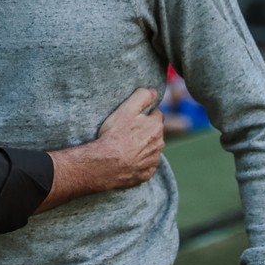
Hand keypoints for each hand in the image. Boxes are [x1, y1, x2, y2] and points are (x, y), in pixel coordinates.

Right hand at [36, 87, 163, 211]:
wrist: (105, 164)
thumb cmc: (114, 135)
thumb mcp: (126, 109)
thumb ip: (142, 96)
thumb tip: (153, 90)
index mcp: (156, 126)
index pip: (156, 114)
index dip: (144, 114)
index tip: (132, 117)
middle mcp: (159, 144)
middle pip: (155, 132)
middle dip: (145, 130)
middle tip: (126, 130)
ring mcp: (153, 161)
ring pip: (151, 149)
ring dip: (143, 146)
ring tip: (125, 145)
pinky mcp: (146, 174)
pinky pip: (146, 165)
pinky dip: (139, 162)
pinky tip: (126, 159)